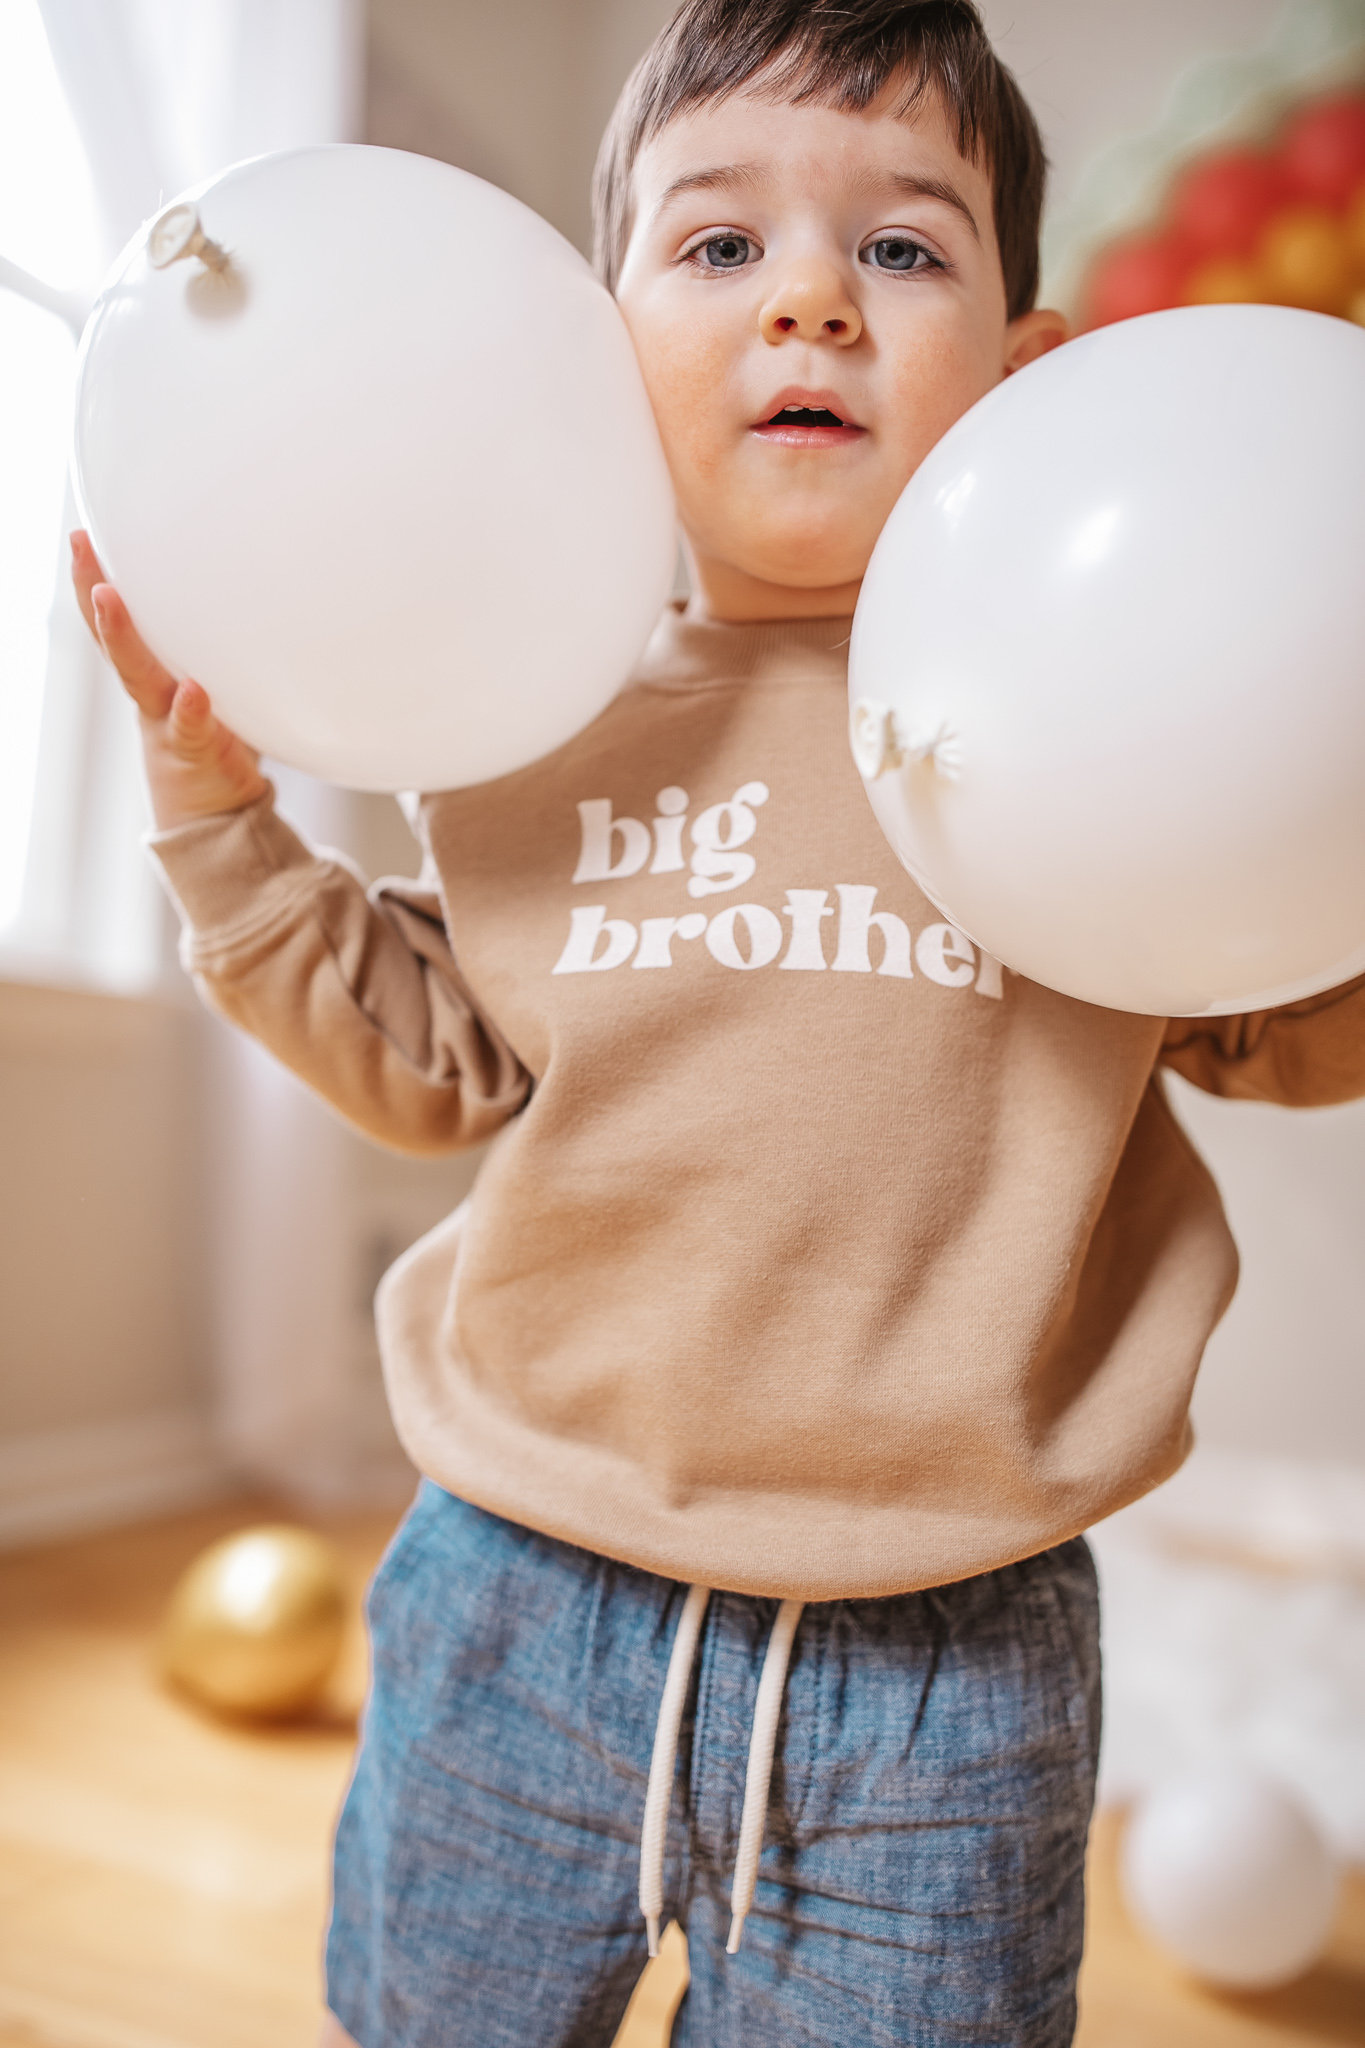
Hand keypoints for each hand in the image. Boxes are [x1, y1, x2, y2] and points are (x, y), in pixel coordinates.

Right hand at [71, 529, 269, 829]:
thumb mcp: (219, 686)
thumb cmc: (218, 740)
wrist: (216, 814)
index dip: (98, 576)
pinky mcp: (193, 752)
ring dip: (123, 637)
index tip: (85, 533)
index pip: (124, 617)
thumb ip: (225, 647)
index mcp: (155, 672)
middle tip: (81, 546)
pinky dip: (191, 710)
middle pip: (114, 634)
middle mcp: (151, 692)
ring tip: (109, 599)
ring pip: (137, 675)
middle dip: (93, 589)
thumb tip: (264, 588)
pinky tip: (193, 691)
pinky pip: (191, 728)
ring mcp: (166, 721)